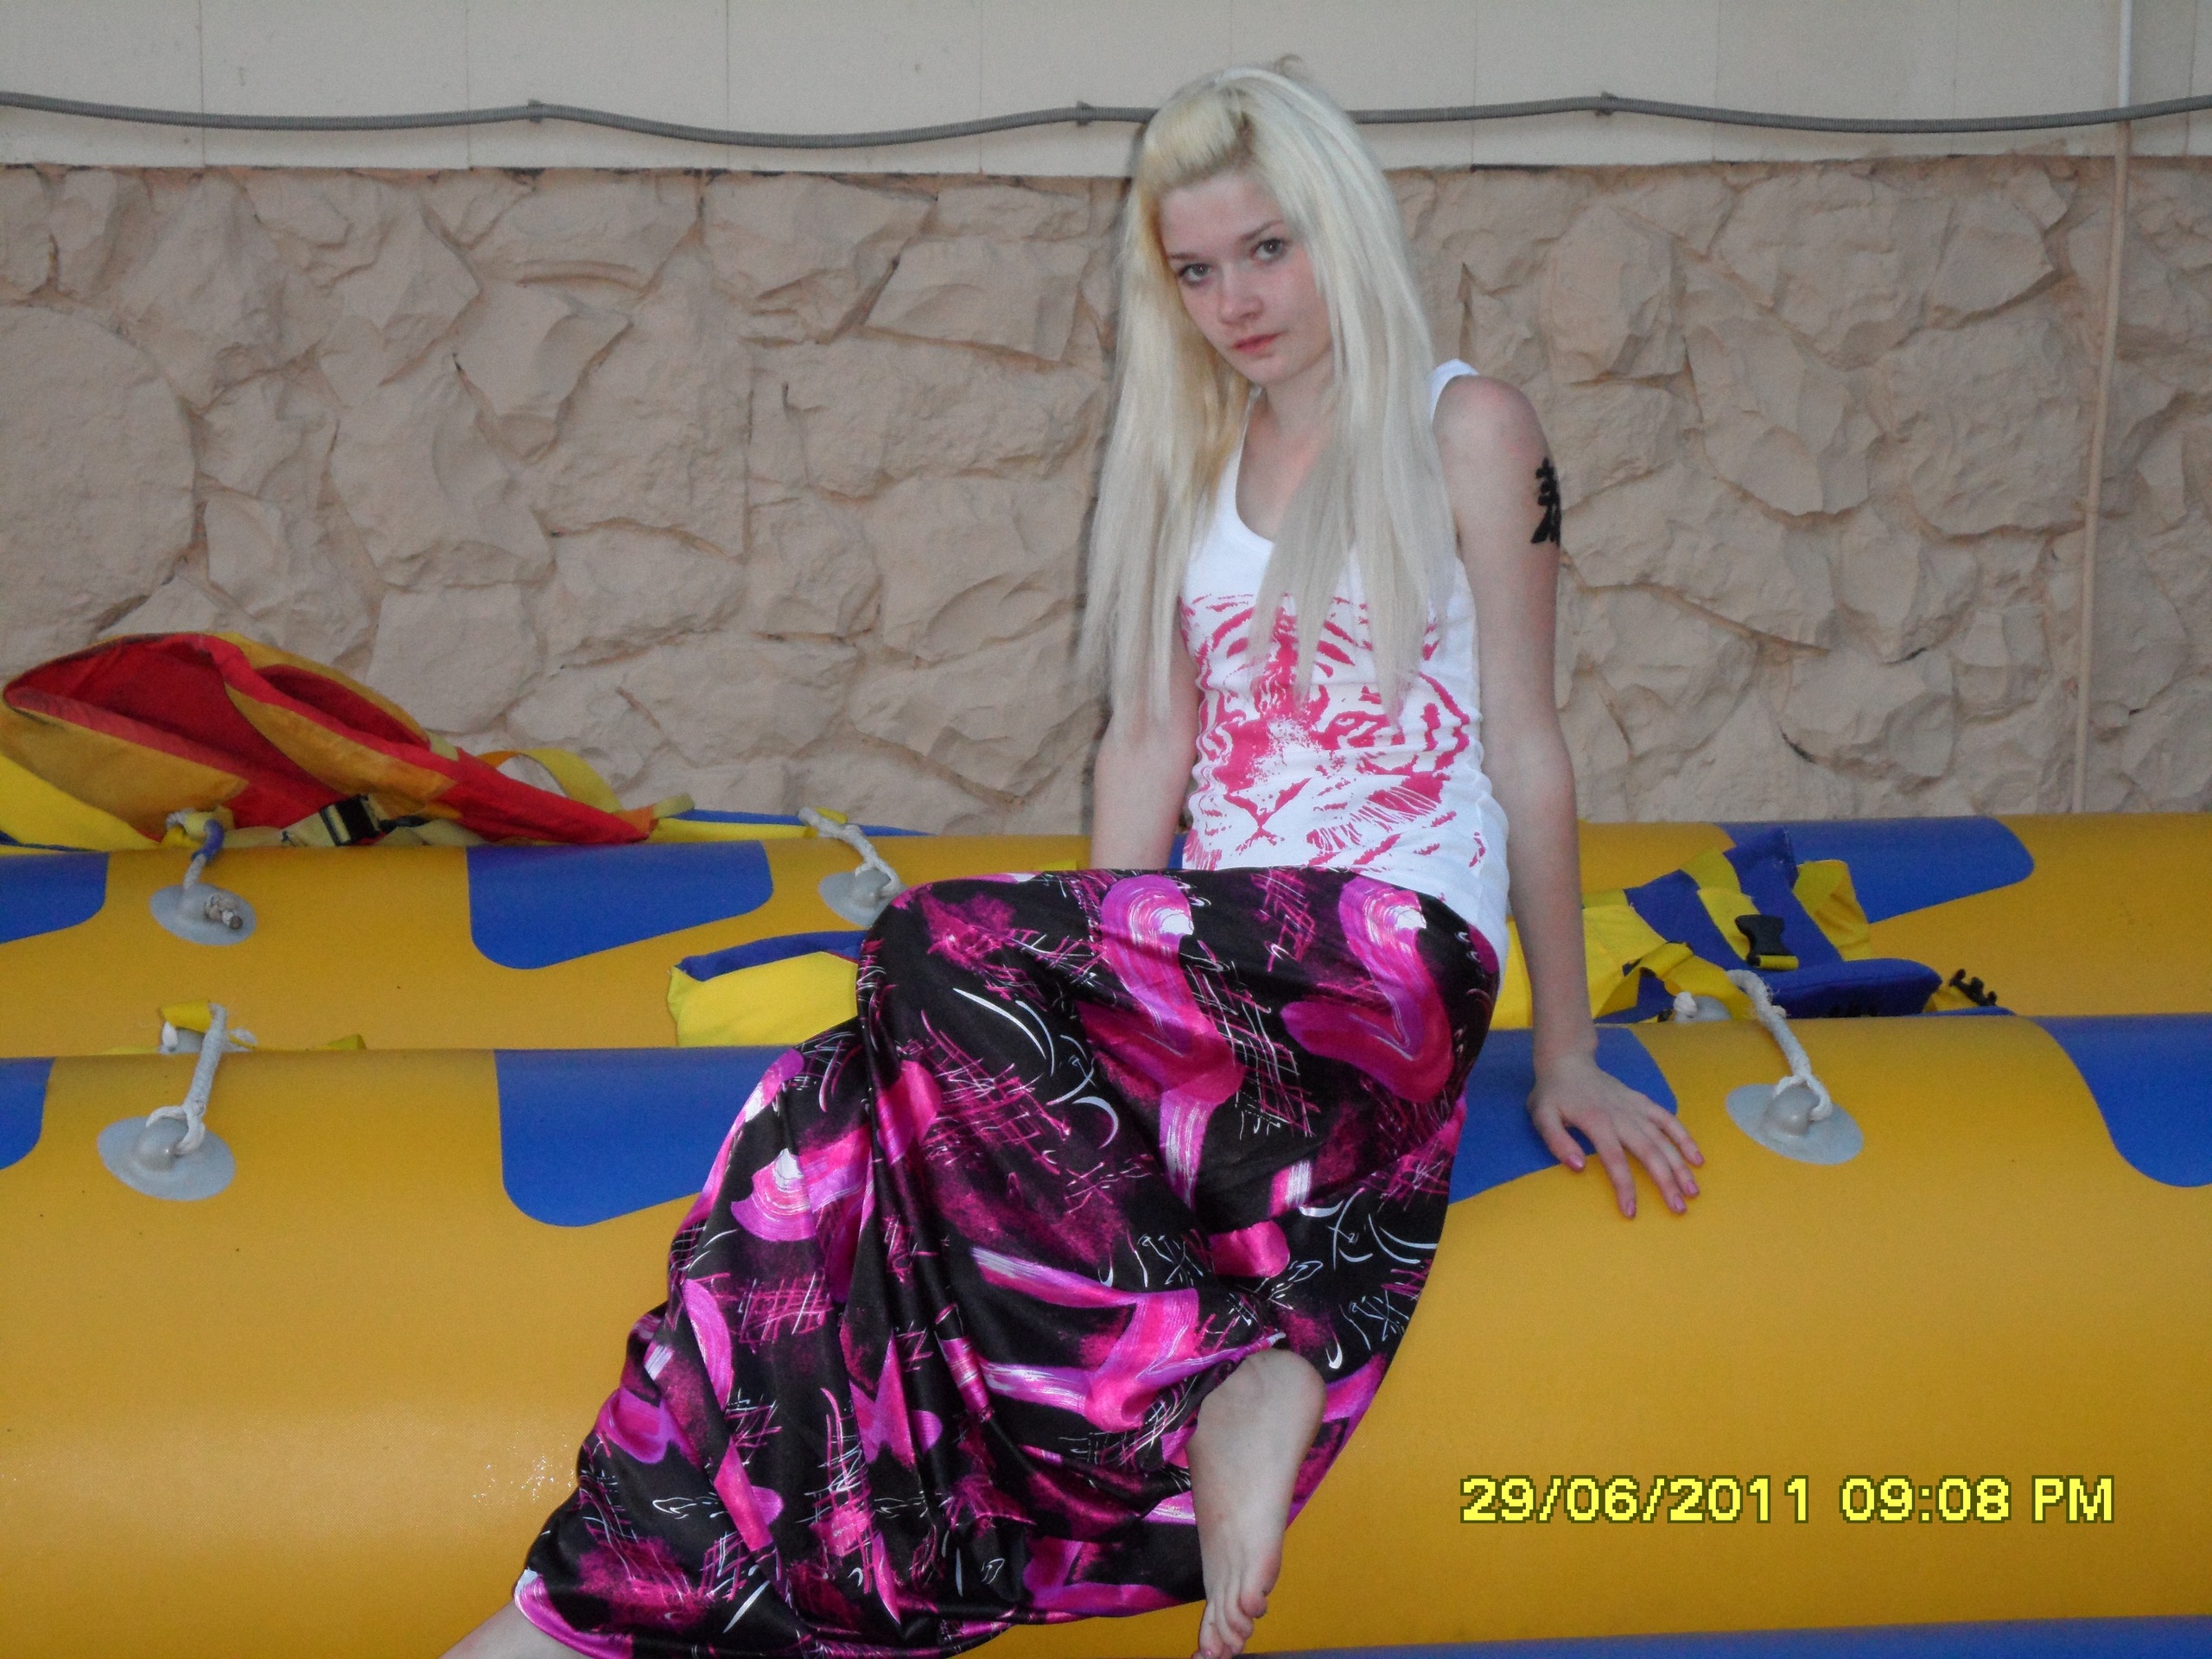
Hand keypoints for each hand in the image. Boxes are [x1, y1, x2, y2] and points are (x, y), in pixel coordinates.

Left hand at [1528, 1049, 1701, 1217]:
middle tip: (1678, 1209)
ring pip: (1664, 1139)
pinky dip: (1684, 1138)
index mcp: (1596, 1122)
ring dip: (1680, 1165)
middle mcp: (1622, 1115)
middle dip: (1666, 1181)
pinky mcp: (1643, 1102)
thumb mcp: (1541, 1115)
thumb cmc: (1553, 1093)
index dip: (1624, 1186)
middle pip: (1649, 1152)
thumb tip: (1577, 1167)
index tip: (1631, 1211)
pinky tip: (1697, 1158)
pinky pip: (1669, 1120)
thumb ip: (1556, 1141)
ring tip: (1692, 1191)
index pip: (1615, 1159)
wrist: (1568, 1061)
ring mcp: (1636, 1108)